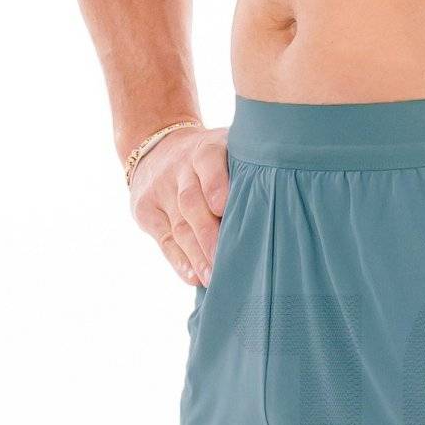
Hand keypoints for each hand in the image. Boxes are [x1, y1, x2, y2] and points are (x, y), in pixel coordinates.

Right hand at [129, 126, 228, 286]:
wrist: (157, 146)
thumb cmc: (212, 162)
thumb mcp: (227, 152)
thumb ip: (244, 174)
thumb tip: (278, 211)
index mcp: (205, 149)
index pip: (208, 162)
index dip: (214, 184)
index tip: (222, 208)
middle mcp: (180, 167)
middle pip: (192, 203)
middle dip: (209, 236)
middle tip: (226, 263)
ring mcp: (160, 189)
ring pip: (180, 226)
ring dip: (197, 255)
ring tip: (213, 278)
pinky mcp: (146, 209)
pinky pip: (164, 240)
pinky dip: (179, 260)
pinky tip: (193, 276)